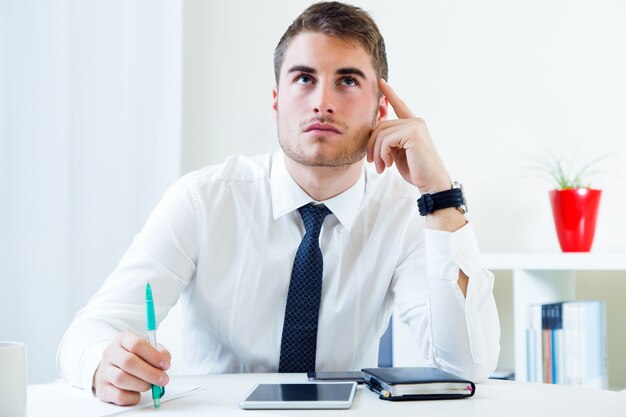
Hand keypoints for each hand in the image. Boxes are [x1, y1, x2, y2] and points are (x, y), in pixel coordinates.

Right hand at [93, 331, 170, 405]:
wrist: (111, 368)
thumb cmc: (134, 357)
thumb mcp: (148, 349)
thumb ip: (160, 353)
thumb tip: (165, 363)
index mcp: (122, 339)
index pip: (137, 344)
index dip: (154, 356)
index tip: (165, 365)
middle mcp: (110, 353)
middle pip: (129, 362)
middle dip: (150, 373)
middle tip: (162, 379)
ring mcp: (104, 371)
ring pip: (121, 379)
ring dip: (141, 385)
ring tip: (150, 385)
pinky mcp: (102, 389)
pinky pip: (118, 396)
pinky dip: (132, 397)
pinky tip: (138, 393)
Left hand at [367, 79, 450, 193]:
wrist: (431, 183)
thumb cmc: (416, 170)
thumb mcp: (398, 152)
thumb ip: (389, 139)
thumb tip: (375, 130)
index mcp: (413, 125)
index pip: (399, 105)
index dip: (389, 94)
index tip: (381, 82)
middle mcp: (415, 122)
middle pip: (381, 126)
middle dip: (372, 146)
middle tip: (373, 163)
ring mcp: (415, 126)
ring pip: (381, 134)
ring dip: (376, 153)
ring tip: (380, 167)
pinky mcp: (413, 133)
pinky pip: (386, 140)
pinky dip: (382, 154)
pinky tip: (388, 164)